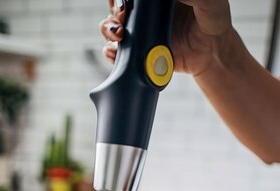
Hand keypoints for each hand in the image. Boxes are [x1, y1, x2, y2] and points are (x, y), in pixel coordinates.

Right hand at [100, 0, 232, 76]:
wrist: (212, 54)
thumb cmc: (213, 21)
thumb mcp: (208, 2)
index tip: (126, 0)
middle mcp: (145, 12)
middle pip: (116, 6)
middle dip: (114, 10)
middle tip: (122, 16)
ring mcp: (140, 33)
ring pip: (111, 27)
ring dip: (108, 30)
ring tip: (119, 36)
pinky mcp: (139, 54)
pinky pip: (117, 54)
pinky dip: (112, 54)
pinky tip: (117, 53)